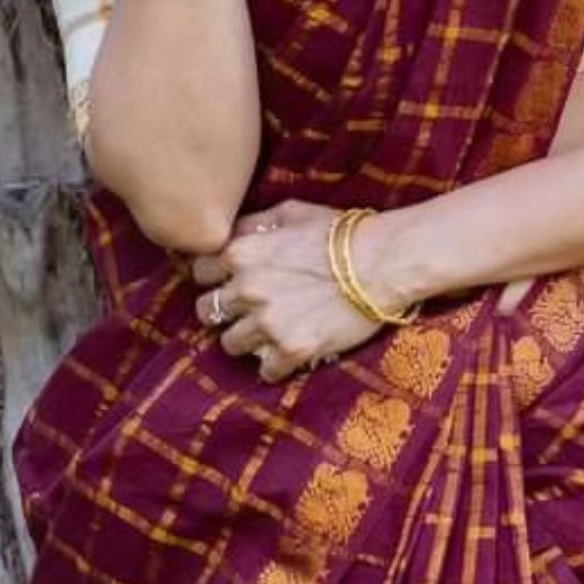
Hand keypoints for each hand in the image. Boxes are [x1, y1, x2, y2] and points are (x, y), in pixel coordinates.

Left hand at [188, 199, 386, 382]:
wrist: (384, 263)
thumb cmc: (342, 232)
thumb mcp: (293, 212)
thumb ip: (254, 223)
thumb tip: (232, 232)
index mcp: (242, 252)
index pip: (198, 272)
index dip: (213, 277)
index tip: (228, 282)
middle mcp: (247, 289)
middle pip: (206, 311)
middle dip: (224, 311)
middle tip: (245, 311)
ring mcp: (268, 323)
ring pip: (229, 344)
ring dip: (246, 340)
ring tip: (268, 333)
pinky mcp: (292, 349)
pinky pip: (265, 370)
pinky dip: (275, 365)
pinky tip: (288, 353)